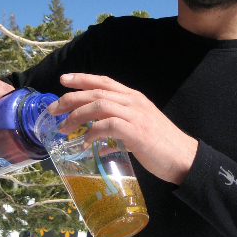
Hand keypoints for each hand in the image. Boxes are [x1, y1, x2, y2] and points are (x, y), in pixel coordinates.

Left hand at [47, 73, 198, 185]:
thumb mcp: (138, 130)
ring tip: (63, 128)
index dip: (82, 78)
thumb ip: (118, 131)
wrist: (184, 158)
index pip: (104, 81)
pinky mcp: (136, 131)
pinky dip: (93, 132)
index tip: (63, 79)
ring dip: (77, 116)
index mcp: (134, 98)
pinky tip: (85, 142)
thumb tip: (99, 142)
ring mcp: (136, 115)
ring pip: (99, 105)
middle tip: (53, 109)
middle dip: (71, 98)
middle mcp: (134, 102)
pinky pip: (108, 126)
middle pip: (96, 92)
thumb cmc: (161, 145)